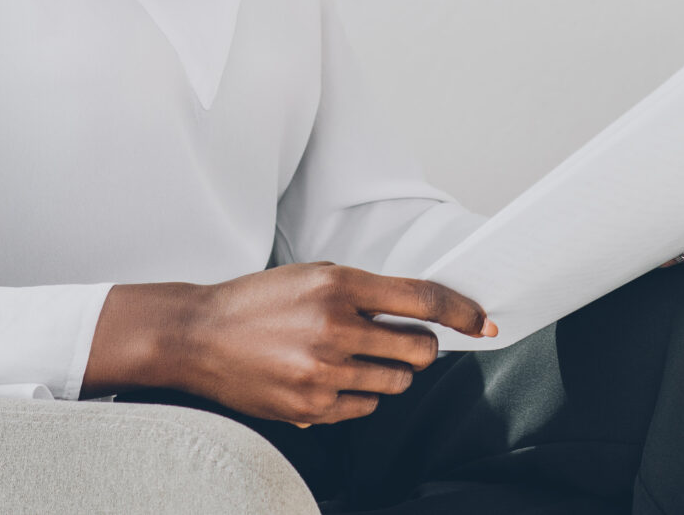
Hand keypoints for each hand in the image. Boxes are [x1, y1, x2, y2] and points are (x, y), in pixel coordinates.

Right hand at [80, 263, 493, 423]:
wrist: (200, 336)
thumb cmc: (260, 301)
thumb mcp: (314, 275)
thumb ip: (365, 292)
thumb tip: (422, 312)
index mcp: (339, 285)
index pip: (422, 299)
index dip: (463, 311)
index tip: (484, 322)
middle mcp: (334, 328)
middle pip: (419, 349)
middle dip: (422, 347)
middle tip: (407, 342)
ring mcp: (322, 372)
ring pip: (395, 383)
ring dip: (390, 373)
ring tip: (357, 359)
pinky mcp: (310, 407)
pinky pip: (365, 408)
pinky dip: (360, 396)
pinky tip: (332, 378)